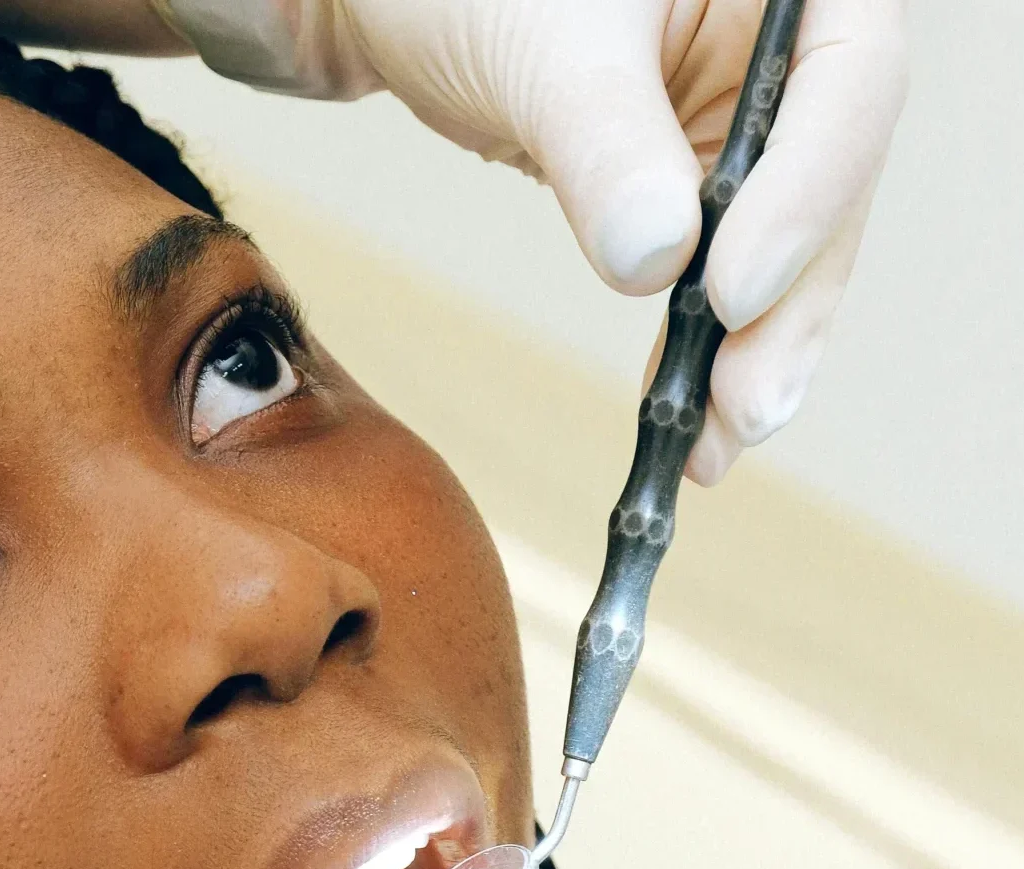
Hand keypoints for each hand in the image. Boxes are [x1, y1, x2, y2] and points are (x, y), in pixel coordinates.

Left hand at [159, 0, 908, 483]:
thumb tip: (659, 263)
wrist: (395, 1)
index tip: (729, 295)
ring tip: (715, 445)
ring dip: (754, 350)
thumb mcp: (539, 48)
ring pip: (784, 243)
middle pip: (831, 184)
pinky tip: (681, 413)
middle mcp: (787, 44)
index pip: (851, 82)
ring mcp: (748, 115)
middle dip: (788, 307)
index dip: (807, 197)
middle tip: (743, 409)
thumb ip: (604, 142)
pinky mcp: (695, 178)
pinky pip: (720, 265)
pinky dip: (701, 342)